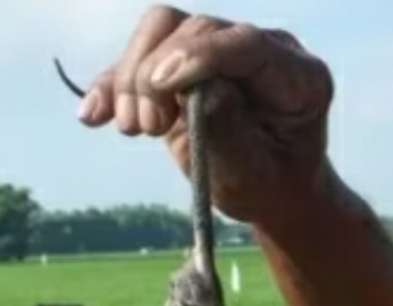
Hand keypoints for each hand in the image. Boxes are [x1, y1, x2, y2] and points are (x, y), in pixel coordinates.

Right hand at [72, 5, 333, 224]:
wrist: (269, 190)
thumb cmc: (270, 185)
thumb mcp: (255, 173)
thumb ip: (231, 130)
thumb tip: (199, 89)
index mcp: (298, 76)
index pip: (247, 44)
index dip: (200, 55)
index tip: (162, 84)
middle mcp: (261, 49)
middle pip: (194, 28)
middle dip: (157, 75)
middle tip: (147, 130)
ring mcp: (221, 49)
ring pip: (161, 29)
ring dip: (132, 77)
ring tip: (133, 130)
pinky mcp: (185, 62)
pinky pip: (141, 57)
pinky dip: (113, 85)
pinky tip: (93, 116)